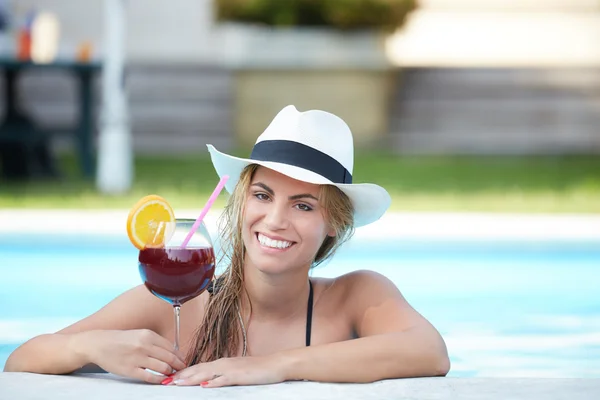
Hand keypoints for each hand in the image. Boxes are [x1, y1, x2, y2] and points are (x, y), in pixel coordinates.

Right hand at [81, 329, 185, 383]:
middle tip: (183, 369)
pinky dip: (159, 379)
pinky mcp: (130, 370)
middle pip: (169, 357)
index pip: (171, 347)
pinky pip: (150, 377)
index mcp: (148, 335)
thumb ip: (154, 342)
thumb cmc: (120, 340)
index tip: (183, 360)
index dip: (179, 355)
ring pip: (162, 367)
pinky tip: (163, 380)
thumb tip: (171, 352)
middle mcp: (144, 345)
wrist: (98, 344)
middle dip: (178, 365)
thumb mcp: (139, 335)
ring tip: (173, 375)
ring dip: (170, 372)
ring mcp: (137, 358)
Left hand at [170, 355, 284, 387]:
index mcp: (222, 363)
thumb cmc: (257, 370)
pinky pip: (225, 379)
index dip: (183, 373)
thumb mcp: (236, 372)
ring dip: (191, 378)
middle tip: (165, 381)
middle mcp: (223, 363)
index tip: (169, 378)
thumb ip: (221, 375)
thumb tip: (206, 381)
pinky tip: (205, 385)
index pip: (198, 367)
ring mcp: (231, 369)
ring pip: (207, 373)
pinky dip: (214, 382)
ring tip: (177, 383)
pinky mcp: (240, 375)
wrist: (275, 364)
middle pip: (198, 369)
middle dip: (181, 375)